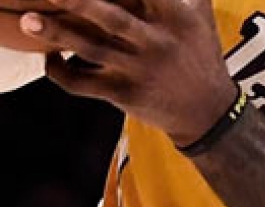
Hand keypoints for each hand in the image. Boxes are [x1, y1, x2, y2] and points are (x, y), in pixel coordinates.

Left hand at [20, 0, 235, 145]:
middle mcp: (159, 44)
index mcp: (178, 19)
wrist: (209, 112)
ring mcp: (141, 71)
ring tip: (29, 20)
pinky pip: (85, 84)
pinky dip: (61, 72)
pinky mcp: (126, 95)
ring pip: (92, 50)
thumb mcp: (202, 18)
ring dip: (57, 34)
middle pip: (112, 19)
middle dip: (79, 2)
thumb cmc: (201, 57)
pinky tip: (49, 58)